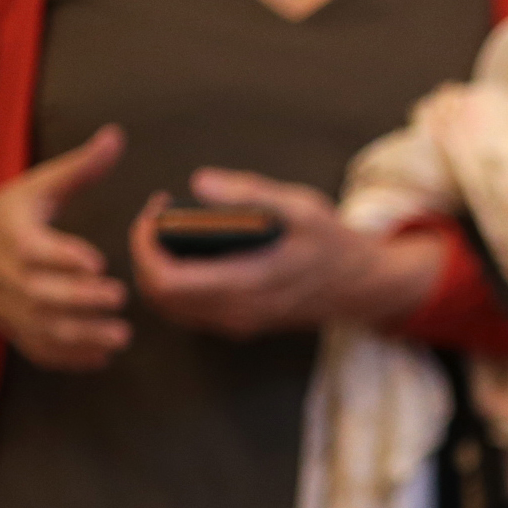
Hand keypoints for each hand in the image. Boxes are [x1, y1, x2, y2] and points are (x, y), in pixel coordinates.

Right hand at [0, 125, 131, 370]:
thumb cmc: (6, 217)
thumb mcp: (36, 188)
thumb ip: (79, 168)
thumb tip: (115, 135)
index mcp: (15, 238)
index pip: (37, 250)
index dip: (65, 257)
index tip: (96, 261)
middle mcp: (10, 277)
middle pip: (44, 295)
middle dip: (81, 300)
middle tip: (119, 298)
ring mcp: (12, 309)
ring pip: (45, 329)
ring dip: (83, 337)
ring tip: (121, 335)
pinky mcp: (16, 332)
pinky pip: (40, 351)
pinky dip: (69, 359)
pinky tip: (102, 356)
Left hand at [125, 169, 441, 339]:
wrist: (363, 286)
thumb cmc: (333, 244)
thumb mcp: (300, 207)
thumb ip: (249, 193)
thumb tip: (198, 183)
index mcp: (246, 284)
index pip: (166, 280)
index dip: (144, 245)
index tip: (155, 211)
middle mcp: (237, 312)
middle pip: (158, 297)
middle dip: (145, 254)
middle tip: (158, 217)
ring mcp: (237, 322)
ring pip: (170, 307)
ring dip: (157, 270)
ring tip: (170, 231)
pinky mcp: (240, 323)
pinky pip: (189, 310)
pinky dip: (175, 282)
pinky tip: (191, 252)